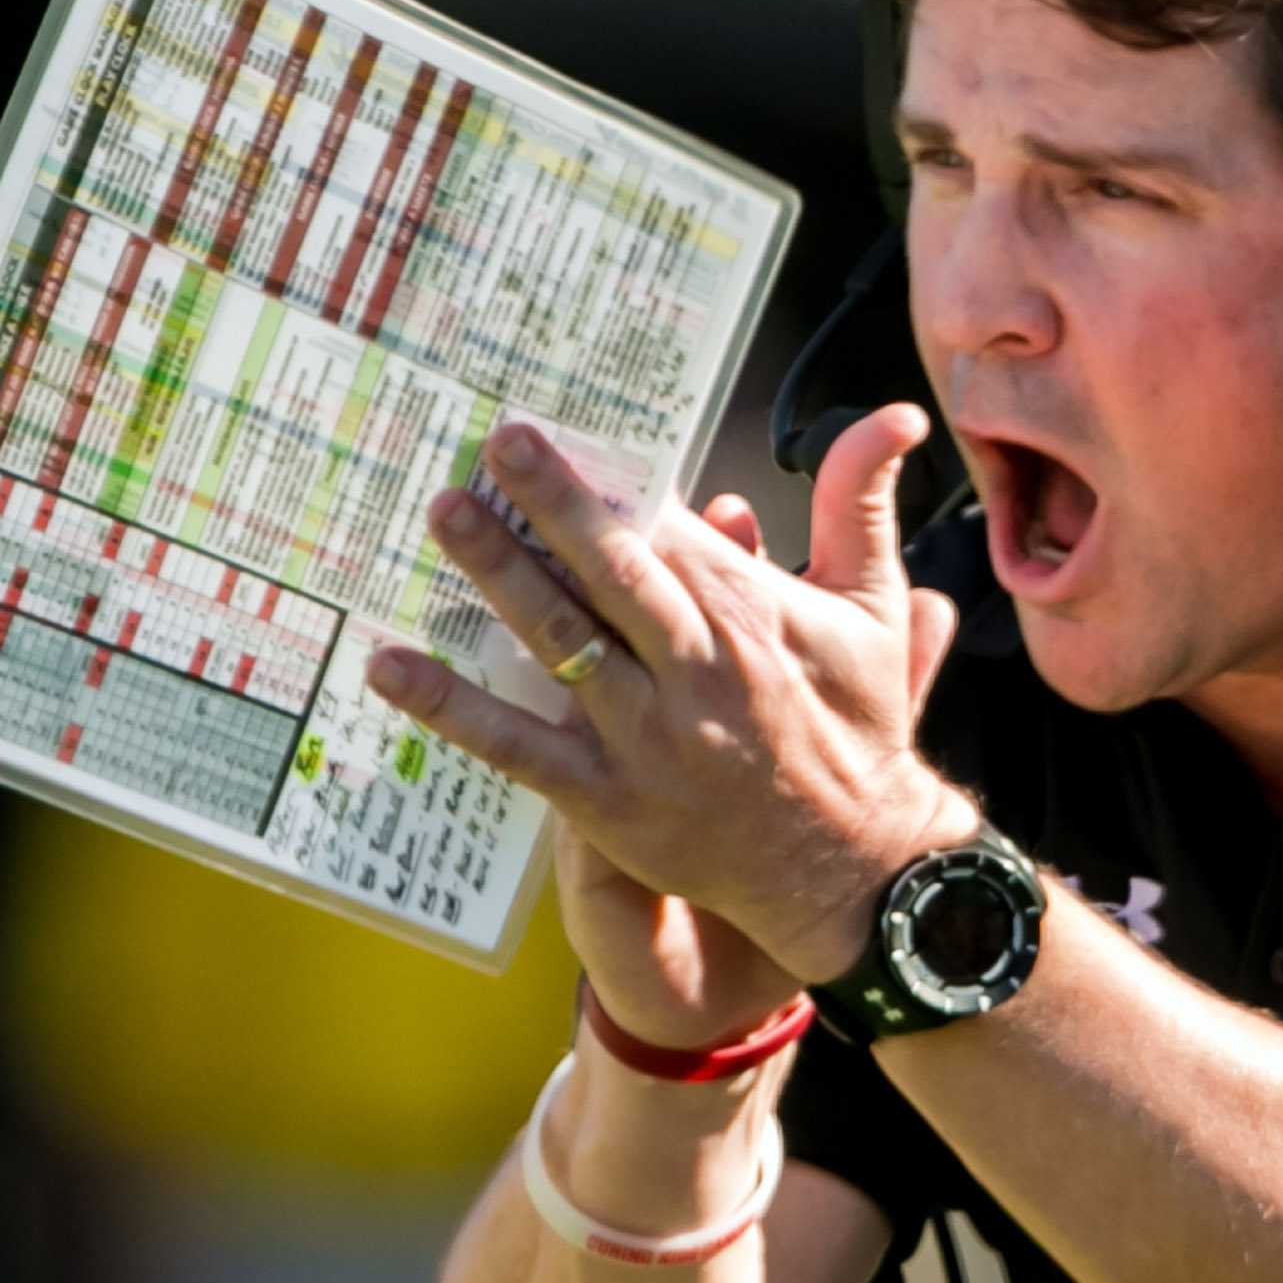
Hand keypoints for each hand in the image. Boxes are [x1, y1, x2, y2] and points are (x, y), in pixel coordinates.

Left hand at [369, 408, 972, 986]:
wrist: (851, 866)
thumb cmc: (856, 729)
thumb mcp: (874, 608)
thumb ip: (863, 505)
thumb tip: (892, 416)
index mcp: (753, 615)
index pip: (668, 528)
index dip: (612, 477)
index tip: (561, 430)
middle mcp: (697, 671)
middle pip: (613, 570)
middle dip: (553, 500)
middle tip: (498, 441)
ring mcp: (648, 739)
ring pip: (562, 641)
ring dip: (499, 575)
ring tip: (447, 514)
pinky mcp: (608, 802)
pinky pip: (517, 746)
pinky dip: (451, 706)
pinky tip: (390, 665)